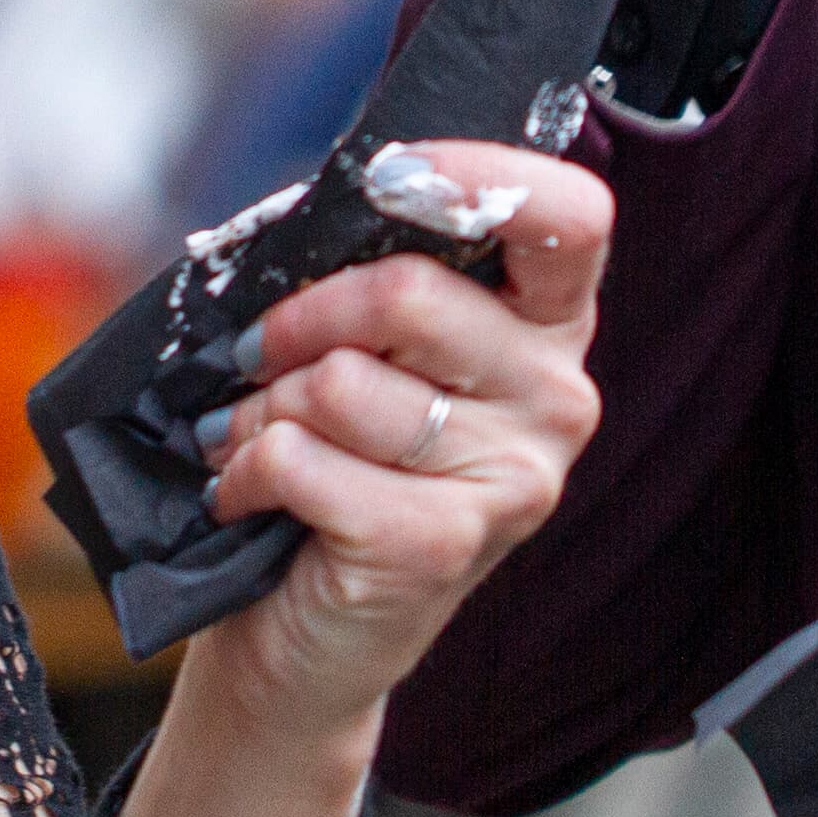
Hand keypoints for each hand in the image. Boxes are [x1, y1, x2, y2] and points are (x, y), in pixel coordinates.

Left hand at [185, 142, 614, 735]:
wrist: (307, 641)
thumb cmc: (332, 467)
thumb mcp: (364, 348)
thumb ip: (364, 270)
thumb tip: (312, 208)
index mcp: (548, 326)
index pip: (572, 216)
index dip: (478, 176)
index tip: (389, 175)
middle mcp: (557, 398)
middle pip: (409, 295)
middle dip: (298, 319)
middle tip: (254, 355)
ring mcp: (511, 478)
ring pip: (341, 382)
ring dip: (262, 408)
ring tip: (256, 437)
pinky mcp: (441, 545)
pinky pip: (303, 458)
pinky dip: (245, 470)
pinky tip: (249, 495)